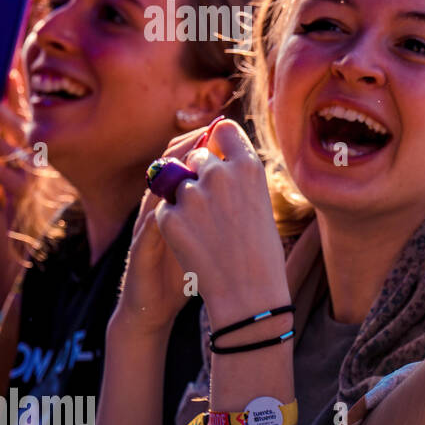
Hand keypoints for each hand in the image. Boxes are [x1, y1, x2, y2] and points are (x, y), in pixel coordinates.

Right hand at [113, 128, 209, 333]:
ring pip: (153, 192)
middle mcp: (158, 208)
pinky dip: (157, 216)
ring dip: (170, 176)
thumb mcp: (207, 234)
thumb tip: (251, 187)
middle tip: (207, 133)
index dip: (201, 143)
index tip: (223, 129)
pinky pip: (146, 229)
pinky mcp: (139, 250)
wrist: (158, 304)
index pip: (185, 162)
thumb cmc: (186, 266)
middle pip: (167, 168)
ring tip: (189, 161)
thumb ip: (222, 209)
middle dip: (186, 148)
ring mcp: (146, 228)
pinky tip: (169, 207)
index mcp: (177, 202)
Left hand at [152, 120, 288, 326]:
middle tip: (215, 207)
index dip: (218, 140)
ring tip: (209, 231)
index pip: (224, 130)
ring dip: (186, 201)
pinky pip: (165, 208)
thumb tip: (211, 148)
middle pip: (197, 156)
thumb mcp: (258, 202)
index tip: (217, 151)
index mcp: (250, 167)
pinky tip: (195, 243)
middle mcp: (220, 174)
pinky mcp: (168, 217)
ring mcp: (192, 196)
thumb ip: (236, 173)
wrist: (248, 294)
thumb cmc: (260, 249)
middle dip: (199, 175)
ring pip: (178, 183)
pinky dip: (175, 223)